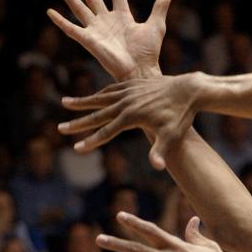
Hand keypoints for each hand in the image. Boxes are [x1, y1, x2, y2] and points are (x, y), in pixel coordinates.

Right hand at [48, 0, 175, 81]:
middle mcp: (108, 22)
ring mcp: (97, 31)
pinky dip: (60, 21)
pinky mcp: (88, 41)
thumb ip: (160, 6)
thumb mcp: (156, 25)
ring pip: (80, 10)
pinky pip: (70, 29)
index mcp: (124, 18)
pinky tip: (50, 11)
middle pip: (94, 0)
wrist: (139, 70)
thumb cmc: (149, 52)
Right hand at [58, 73, 199, 169]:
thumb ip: (161, 151)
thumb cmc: (181, 115)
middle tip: (60, 128)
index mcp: (131, 116)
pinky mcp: (135, 84)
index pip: (106, 132)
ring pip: (101, 97)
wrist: (190, 89)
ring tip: (65, 102)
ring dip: (83, 101)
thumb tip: (157, 167)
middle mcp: (126, 103)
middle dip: (78, 123)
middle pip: (97, 114)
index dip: (91, 141)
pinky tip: (96, 96)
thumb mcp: (172, 136)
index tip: (76, 149)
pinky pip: (113, 88)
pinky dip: (102, 93)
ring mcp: (130, 91)